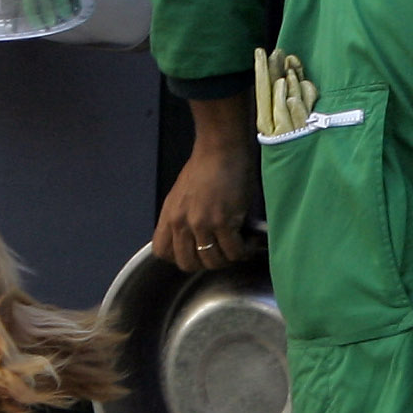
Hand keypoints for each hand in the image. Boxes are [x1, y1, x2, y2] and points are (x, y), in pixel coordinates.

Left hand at [153, 97, 256, 270]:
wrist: (222, 148)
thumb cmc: (206, 166)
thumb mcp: (182, 195)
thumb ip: (183, 218)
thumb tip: (196, 240)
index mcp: (169, 215)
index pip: (162, 252)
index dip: (180, 257)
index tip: (196, 252)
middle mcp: (181, 222)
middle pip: (188, 263)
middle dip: (206, 262)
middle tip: (221, 253)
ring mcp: (201, 223)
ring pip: (212, 261)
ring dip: (228, 259)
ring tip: (238, 248)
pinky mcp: (223, 221)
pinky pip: (233, 251)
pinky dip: (244, 251)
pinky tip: (249, 242)